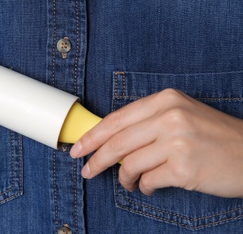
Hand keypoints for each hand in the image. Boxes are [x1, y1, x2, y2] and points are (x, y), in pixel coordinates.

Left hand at [70, 88, 242, 197]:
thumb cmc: (211, 136)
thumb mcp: (180, 115)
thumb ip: (146, 123)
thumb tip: (110, 141)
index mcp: (165, 100)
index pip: (116, 119)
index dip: (93, 136)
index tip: (78, 147)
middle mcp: (170, 117)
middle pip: (117, 142)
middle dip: (96, 159)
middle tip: (86, 170)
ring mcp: (177, 142)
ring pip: (130, 164)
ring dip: (124, 178)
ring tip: (129, 182)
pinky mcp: (183, 168)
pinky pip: (148, 181)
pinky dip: (144, 187)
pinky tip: (149, 187)